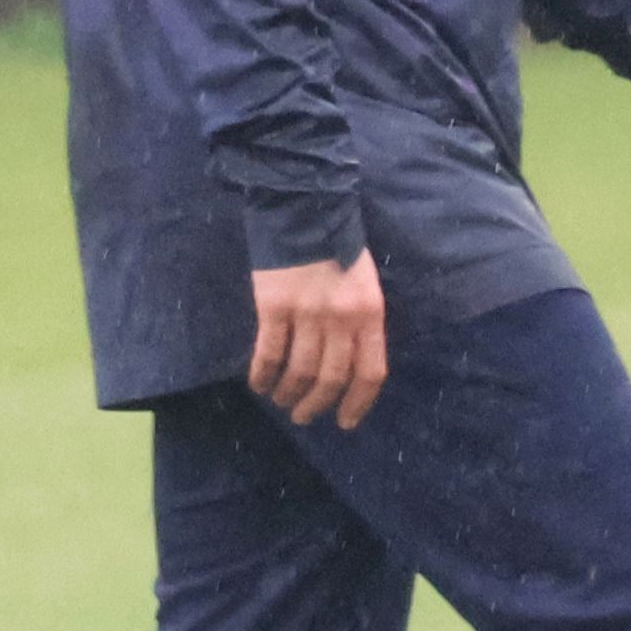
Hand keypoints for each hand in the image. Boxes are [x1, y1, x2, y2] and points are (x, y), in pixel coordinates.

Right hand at [246, 253, 387, 429]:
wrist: (305, 209)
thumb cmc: (338, 248)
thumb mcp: (365, 285)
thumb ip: (361, 322)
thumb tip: (351, 365)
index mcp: (370, 313)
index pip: (369, 371)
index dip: (358, 403)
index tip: (345, 421)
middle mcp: (341, 318)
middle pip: (332, 377)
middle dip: (318, 404)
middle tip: (305, 416)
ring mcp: (306, 313)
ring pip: (300, 370)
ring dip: (290, 393)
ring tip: (283, 402)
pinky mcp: (273, 306)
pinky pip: (269, 353)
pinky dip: (264, 375)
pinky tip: (260, 385)